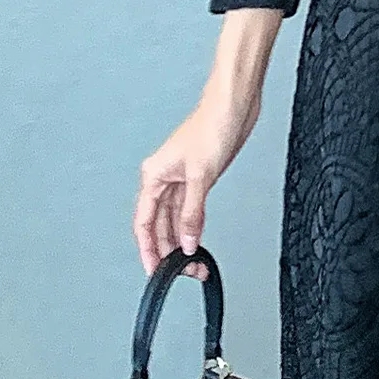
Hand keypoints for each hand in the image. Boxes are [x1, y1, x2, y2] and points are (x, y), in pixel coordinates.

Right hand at [134, 90, 257, 280]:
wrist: (234, 107)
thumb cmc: (212, 127)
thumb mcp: (201, 176)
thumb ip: (192, 212)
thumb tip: (188, 241)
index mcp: (154, 176)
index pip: (144, 223)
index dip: (148, 249)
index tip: (155, 270)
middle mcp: (163, 179)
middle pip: (159, 225)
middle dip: (169, 250)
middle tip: (182, 272)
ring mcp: (181, 180)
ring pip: (175, 220)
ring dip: (183, 242)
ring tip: (194, 264)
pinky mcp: (198, 178)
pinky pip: (190, 211)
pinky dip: (193, 228)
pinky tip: (198, 242)